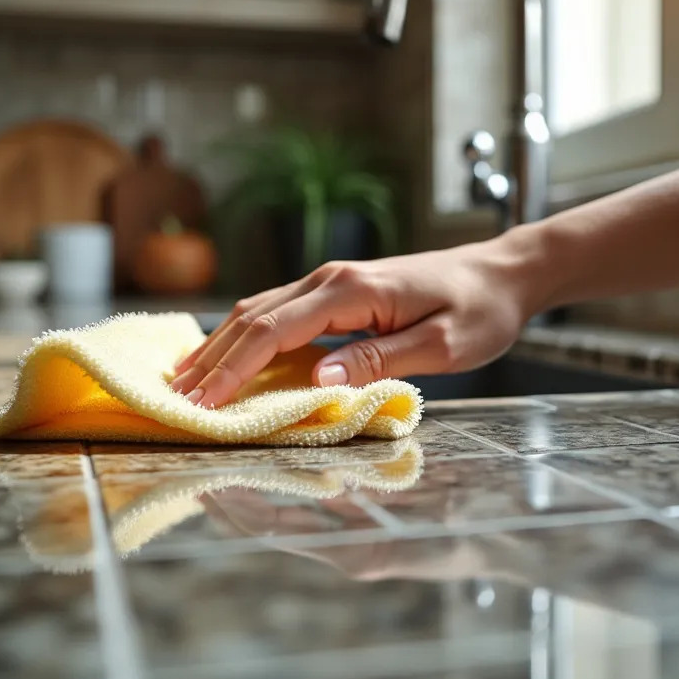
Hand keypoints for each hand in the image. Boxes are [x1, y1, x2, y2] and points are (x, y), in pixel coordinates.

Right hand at [170, 233, 549, 407]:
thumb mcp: (443, 345)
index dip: (234, 370)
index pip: (274, 332)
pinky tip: (229, 355)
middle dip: (212, 360)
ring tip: (187, 381)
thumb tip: (318, 380)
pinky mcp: (339, 292)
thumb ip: (380, 361)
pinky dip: (246, 336)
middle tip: (175, 399)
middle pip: (253, 318)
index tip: (203, 404)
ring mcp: (332, 282)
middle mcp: (332, 279)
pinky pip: (278, 313)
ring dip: (221, 346)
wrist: (503, 274)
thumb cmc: (481, 312)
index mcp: (353, 291)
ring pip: (259, 311)